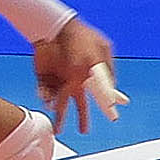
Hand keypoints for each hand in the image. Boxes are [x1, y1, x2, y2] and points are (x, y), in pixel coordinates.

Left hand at [32, 16, 120, 132]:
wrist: (52, 28)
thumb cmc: (78, 41)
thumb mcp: (94, 59)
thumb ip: (101, 79)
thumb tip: (111, 97)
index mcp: (92, 73)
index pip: (103, 94)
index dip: (109, 105)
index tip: (115, 118)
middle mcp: (77, 78)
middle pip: (81, 102)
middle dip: (83, 118)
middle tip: (84, 131)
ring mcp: (60, 79)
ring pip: (61, 103)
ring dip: (60, 116)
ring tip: (58, 130)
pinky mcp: (45, 77)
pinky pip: (45, 93)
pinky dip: (46, 98)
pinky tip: (48, 100)